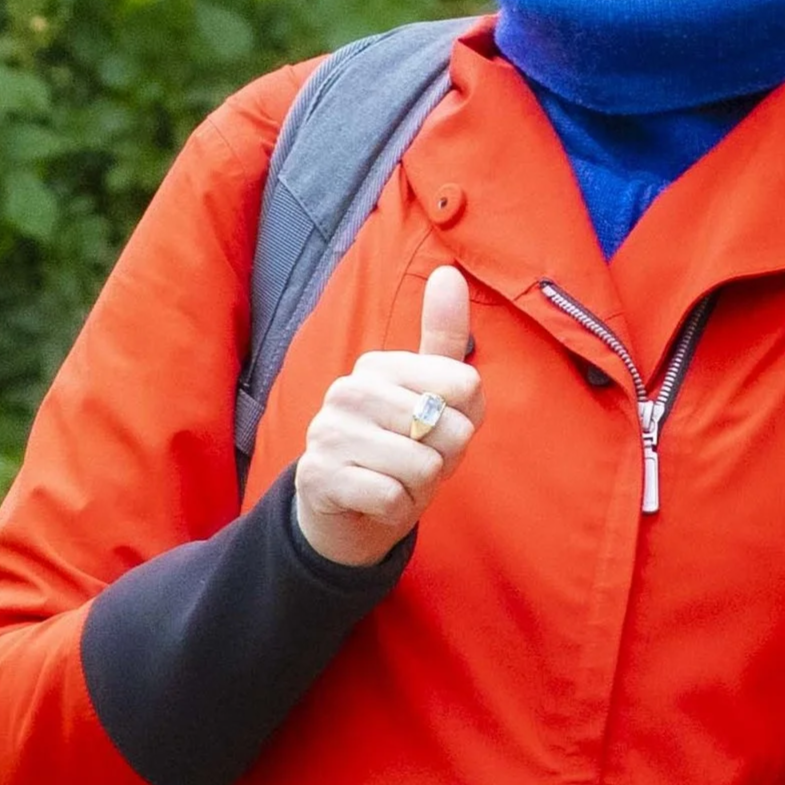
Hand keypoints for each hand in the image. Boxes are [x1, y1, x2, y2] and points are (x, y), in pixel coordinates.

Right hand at [293, 266, 482, 568]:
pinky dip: (395, 510)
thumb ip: (444, 338)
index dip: (465, 421)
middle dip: (443, 459)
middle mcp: (349, 390)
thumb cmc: (399, 448)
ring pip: (423, 465)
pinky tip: (375, 501)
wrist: (346, 512)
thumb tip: (448, 272)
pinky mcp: (319, 476)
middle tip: (414, 463)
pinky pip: (392, 497)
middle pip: (450, 428)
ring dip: (419, 488)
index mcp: (380, 365)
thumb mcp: (432, 395)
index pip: (466, 385)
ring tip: (395, 481)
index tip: (436, 429)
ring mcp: (328, 432)